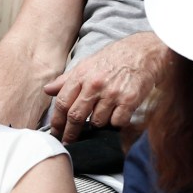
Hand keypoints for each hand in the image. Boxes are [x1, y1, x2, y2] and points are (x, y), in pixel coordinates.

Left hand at [43, 33, 170, 143]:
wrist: (144, 51)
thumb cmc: (115, 57)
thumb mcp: (88, 63)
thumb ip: (67, 79)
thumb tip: (47, 90)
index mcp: (82, 75)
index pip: (62, 104)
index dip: (57, 122)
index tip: (56, 133)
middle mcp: (95, 84)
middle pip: (76, 116)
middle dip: (71, 133)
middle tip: (69, 142)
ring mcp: (113, 93)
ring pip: (97, 122)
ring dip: (98, 124)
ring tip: (102, 117)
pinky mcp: (129, 100)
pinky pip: (117, 122)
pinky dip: (116, 122)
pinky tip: (118, 114)